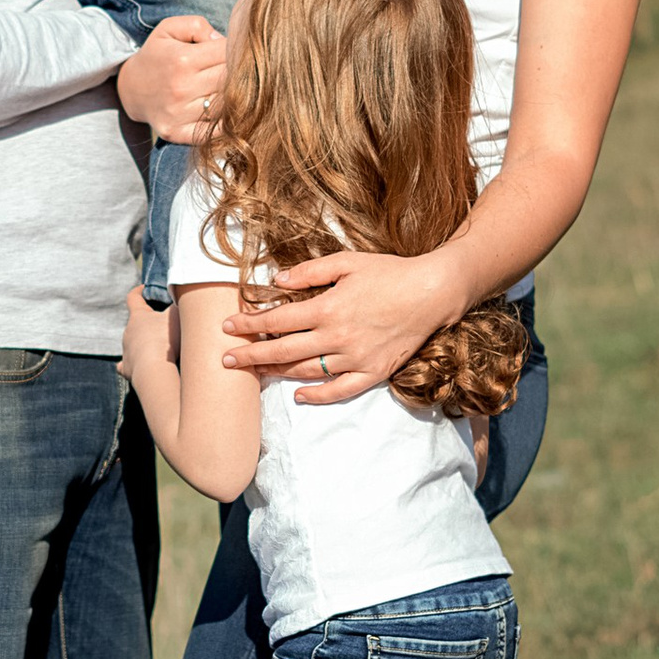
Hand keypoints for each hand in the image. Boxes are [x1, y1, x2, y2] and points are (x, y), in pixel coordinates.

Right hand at [115, 12, 226, 142]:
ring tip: (231, 90)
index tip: (235, 52)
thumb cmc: (157, 54)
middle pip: (230, 80)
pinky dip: (225, 123)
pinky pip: (213, 131)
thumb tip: (224, 41)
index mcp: (182, 59)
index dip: (236, 50)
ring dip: (233, 98)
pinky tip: (225, 112)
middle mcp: (181, 88)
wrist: (131, 89)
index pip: (227, 53)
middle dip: (239, 74)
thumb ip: (198, 26)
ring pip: (226, 106)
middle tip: (238, 72)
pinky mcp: (176, 132)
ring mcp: (178, 113)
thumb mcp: (169, 28)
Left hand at [121, 286, 176, 392]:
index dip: (138, 291)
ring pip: (133, 343)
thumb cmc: (165, 339)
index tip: (144, 289)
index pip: (133, 298)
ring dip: (144, 343)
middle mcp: (128, 331)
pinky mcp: (127, 367)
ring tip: (161, 349)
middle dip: (147, 322)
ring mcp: (126, 350)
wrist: (154, 370)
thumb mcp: (176, 315)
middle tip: (163, 325)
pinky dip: (133, 363)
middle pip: (136, 323)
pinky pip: (127, 364)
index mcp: (138, 316)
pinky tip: (139, 364)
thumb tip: (180, 296)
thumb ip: (178, 303)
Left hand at [221, 246, 466, 403]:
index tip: (227, 327)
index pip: (277, 320)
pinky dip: (317, 396)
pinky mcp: (373, 372)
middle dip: (250, 355)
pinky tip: (298, 395)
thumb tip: (276, 281)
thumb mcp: (348, 262)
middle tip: (225, 360)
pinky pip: (339, 390)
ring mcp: (355, 358)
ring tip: (255, 372)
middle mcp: (338, 336)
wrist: (433, 292)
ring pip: (306, 371)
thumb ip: (309, 271)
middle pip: (283, 350)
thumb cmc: (390, 272)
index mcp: (328, 307)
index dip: (249, 325)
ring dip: (277, 373)